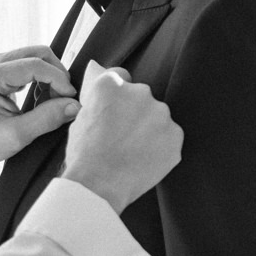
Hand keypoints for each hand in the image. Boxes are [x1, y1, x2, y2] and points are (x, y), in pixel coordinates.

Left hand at [0, 47, 79, 187]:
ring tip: (54, 103)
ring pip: (36, 57)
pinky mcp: (0, 71)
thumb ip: (48, 118)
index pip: (36, 65)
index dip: (59, 80)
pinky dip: (43, 79)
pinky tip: (43, 100)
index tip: (72, 100)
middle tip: (65, 100)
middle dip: (57, 75)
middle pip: (38, 53)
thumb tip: (76, 105)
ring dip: (51, 77)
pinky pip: (30, 65)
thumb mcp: (17, 135)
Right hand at [62, 67, 182, 211]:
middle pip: (141, 97)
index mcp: (112, 85)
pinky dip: (161, 147)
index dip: (117, 95)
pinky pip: (170, 137)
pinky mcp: (175, 135)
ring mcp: (161, 114)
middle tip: (122, 136)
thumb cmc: (84, 155)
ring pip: (157, 118)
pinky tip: (144, 159)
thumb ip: (96, 94)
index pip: (120, 77)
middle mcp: (140, 92)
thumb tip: (98, 69)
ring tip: (132, 151)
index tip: (116, 109)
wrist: (98, 186)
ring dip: (149, 130)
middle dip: (134, 113)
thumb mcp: (80, 117)